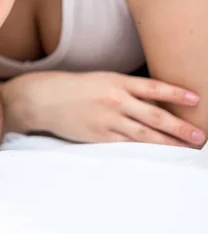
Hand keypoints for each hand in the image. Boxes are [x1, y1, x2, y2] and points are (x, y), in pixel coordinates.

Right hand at [0, 71, 205, 146]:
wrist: (41, 99)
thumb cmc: (70, 87)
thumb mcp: (98, 80)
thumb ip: (123, 89)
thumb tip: (150, 102)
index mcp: (115, 81)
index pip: (153, 88)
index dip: (176, 94)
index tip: (195, 99)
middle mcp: (114, 100)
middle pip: (155, 117)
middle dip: (180, 127)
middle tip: (200, 136)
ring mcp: (107, 120)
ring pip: (145, 135)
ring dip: (169, 143)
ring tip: (187, 148)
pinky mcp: (98, 136)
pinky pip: (127, 145)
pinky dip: (144, 150)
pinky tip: (157, 154)